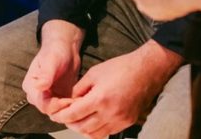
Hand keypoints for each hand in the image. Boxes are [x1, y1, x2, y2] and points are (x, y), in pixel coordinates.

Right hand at [23, 20, 83, 115]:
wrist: (65, 48)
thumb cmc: (55, 51)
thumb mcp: (51, 61)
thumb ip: (45, 74)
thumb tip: (39, 86)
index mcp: (31, 86)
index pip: (41, 104)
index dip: (55, 105)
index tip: (68, 100)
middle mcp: (37, 94)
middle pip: (49, 110)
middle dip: (63, 109)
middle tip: (78, 102)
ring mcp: (48, 97)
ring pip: (57, 112)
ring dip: (69, 109)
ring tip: (81, 101)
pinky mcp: (58, 99)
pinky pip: (64, 108)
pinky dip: (73, 107)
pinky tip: (82, 101)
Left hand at [48, 41, 182, 137]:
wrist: (146, 71)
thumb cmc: (119, 68)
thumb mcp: (94, 73)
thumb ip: (79, 89)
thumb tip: (70, 101)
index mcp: (100, 98)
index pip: (74, 114)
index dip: (61, 116)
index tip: (54, 115)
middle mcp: (110, 113)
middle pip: (82, 127)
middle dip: (70, 123)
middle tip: (64, 116)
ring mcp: (120, 120)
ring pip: (94, 134)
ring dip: (83, 128)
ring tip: (77, 119)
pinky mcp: (128, 123)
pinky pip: (107, 132)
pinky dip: (96, 129)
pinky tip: (92, 120)